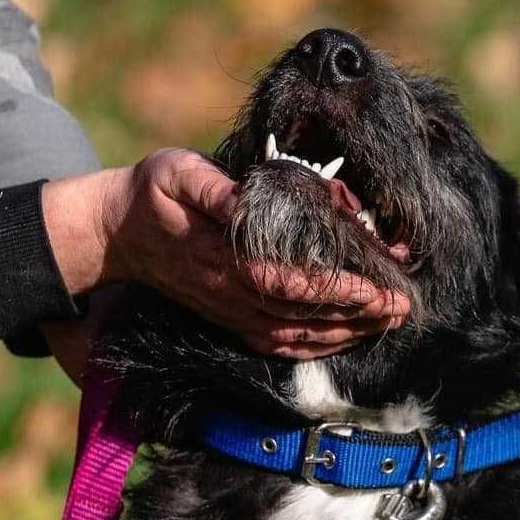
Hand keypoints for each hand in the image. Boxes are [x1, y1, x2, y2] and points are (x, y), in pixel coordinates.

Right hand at [41, 150, 409, 359]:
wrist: (117, 235)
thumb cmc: (153, 194)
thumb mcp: (176, 174)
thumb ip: (212, 188)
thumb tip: (245, 198)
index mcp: (221, 260)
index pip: (287, 284)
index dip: (334, 292)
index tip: (374, 289)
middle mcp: (230, 296)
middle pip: (304, 316)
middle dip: (358, 314)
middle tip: (402, 306)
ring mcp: (232, 315)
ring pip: (299, 335)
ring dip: (348, 332)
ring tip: (390, 320)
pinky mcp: (234, 322)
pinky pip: (282, 344)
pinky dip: (320, 345)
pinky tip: (351, 337)